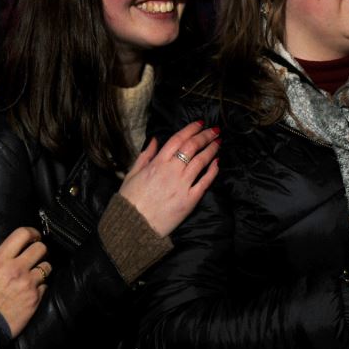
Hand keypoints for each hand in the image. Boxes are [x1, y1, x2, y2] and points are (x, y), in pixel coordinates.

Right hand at [0, 226, 46, 336]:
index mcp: (0, 260)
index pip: (23, 234)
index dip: (31, 232)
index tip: (32, 236)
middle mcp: (17, 269)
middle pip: (40, 248)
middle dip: (39, 248)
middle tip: (34, 254)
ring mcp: (28, 284)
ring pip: (47, 267)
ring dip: (42, 267)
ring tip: (33, 273)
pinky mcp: (35, 299)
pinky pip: (45, 286)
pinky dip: (40, 286)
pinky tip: (30, 290)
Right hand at [118, 120, 220, 236]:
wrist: (134, 225)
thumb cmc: (130, 201)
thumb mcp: (132, 174)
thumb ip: (145, 156)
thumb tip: (155, 140)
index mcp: (157, 163)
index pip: (177, 139)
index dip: (190, 129)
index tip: (200, 123)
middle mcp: (171, 171)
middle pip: (192, 147)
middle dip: (205, 135)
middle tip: (214, 130)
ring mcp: (182, 185)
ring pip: (201, 161)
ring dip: (211, 149)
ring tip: (218, 142)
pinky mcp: (190, 200)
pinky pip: (205, 182)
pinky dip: (212, 171)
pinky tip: (217, 163)